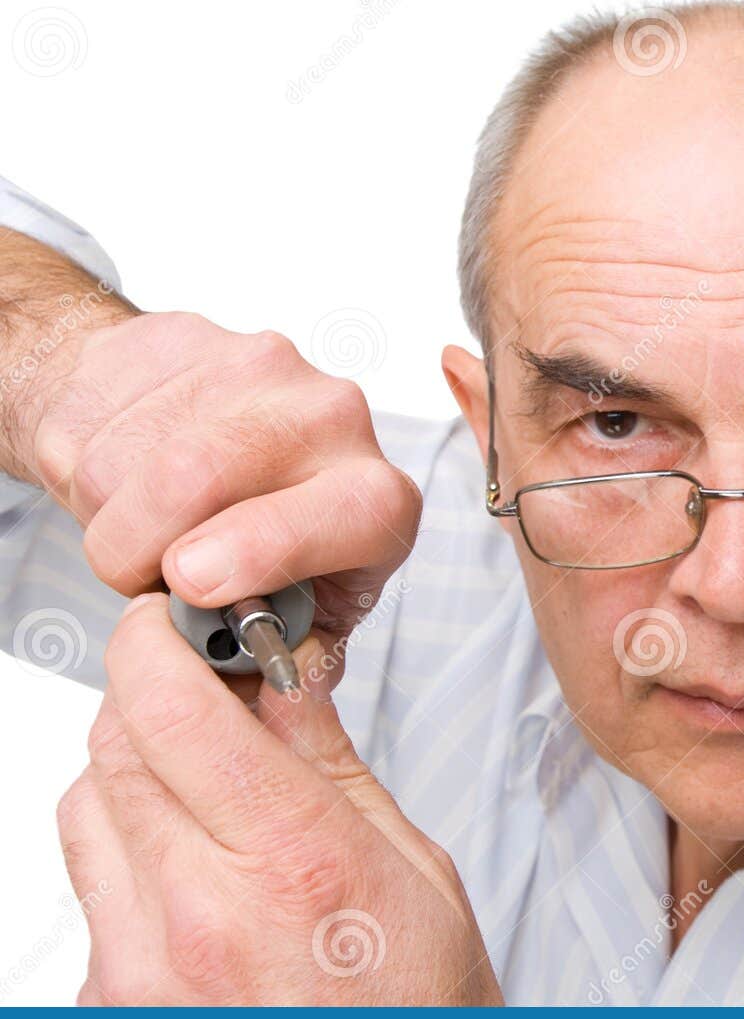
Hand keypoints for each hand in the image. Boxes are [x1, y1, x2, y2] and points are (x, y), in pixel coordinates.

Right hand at [18, 308, 420, 691]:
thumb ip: (289, 648)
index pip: (347, 511)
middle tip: (144, 575)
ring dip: (111, 514)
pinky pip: (102, 414)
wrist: (210, 448)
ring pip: (133, 456)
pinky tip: (128, 470)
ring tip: (147, 525)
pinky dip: (88, 464)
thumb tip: (281, 682)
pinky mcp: (190, 336)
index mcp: (379, 500)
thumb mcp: (297, 614)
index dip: (263, 546)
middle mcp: (336, 420)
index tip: (190, 582)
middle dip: (142, 543)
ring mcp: (262, 369)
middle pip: (202, 471)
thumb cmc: (265, 544)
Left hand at [56, 592, 502, 1004]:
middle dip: (152, 698)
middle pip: (115, 746)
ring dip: (130, 773)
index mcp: (291, 863)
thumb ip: (328, 765)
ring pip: (83, 810)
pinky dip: (125, 856)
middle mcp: (194, 916)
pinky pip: (87, 892)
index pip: (172, 706)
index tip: (175, 621)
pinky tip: (192, 875)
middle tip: (206, 696)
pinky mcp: (108, 1013)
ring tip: (201, 789)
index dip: (158, 641)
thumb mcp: (412, 868)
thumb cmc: (419, 1017)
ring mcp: (137, 974)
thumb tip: (282, 675)